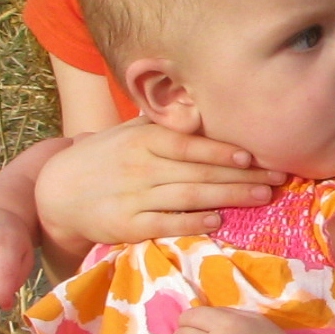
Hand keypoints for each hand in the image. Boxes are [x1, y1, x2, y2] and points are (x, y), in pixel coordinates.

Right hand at [36, 119, 283, 257]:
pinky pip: (166, 223)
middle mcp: (140, 166)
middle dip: (242, 176)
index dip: (222, 151)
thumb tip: (200, 108)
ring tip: (262, 196)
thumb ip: (163, 124)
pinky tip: (218, 220)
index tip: (253, 155)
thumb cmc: (104, 157)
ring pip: (189, 197)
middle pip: (199, 172)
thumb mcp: (127, 131)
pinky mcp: (127, 225)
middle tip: (277, 178)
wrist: (57, 191)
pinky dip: (193, 221)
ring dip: (229, 197)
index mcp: (143, 139)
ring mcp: (133, 197)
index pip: (189, 144)